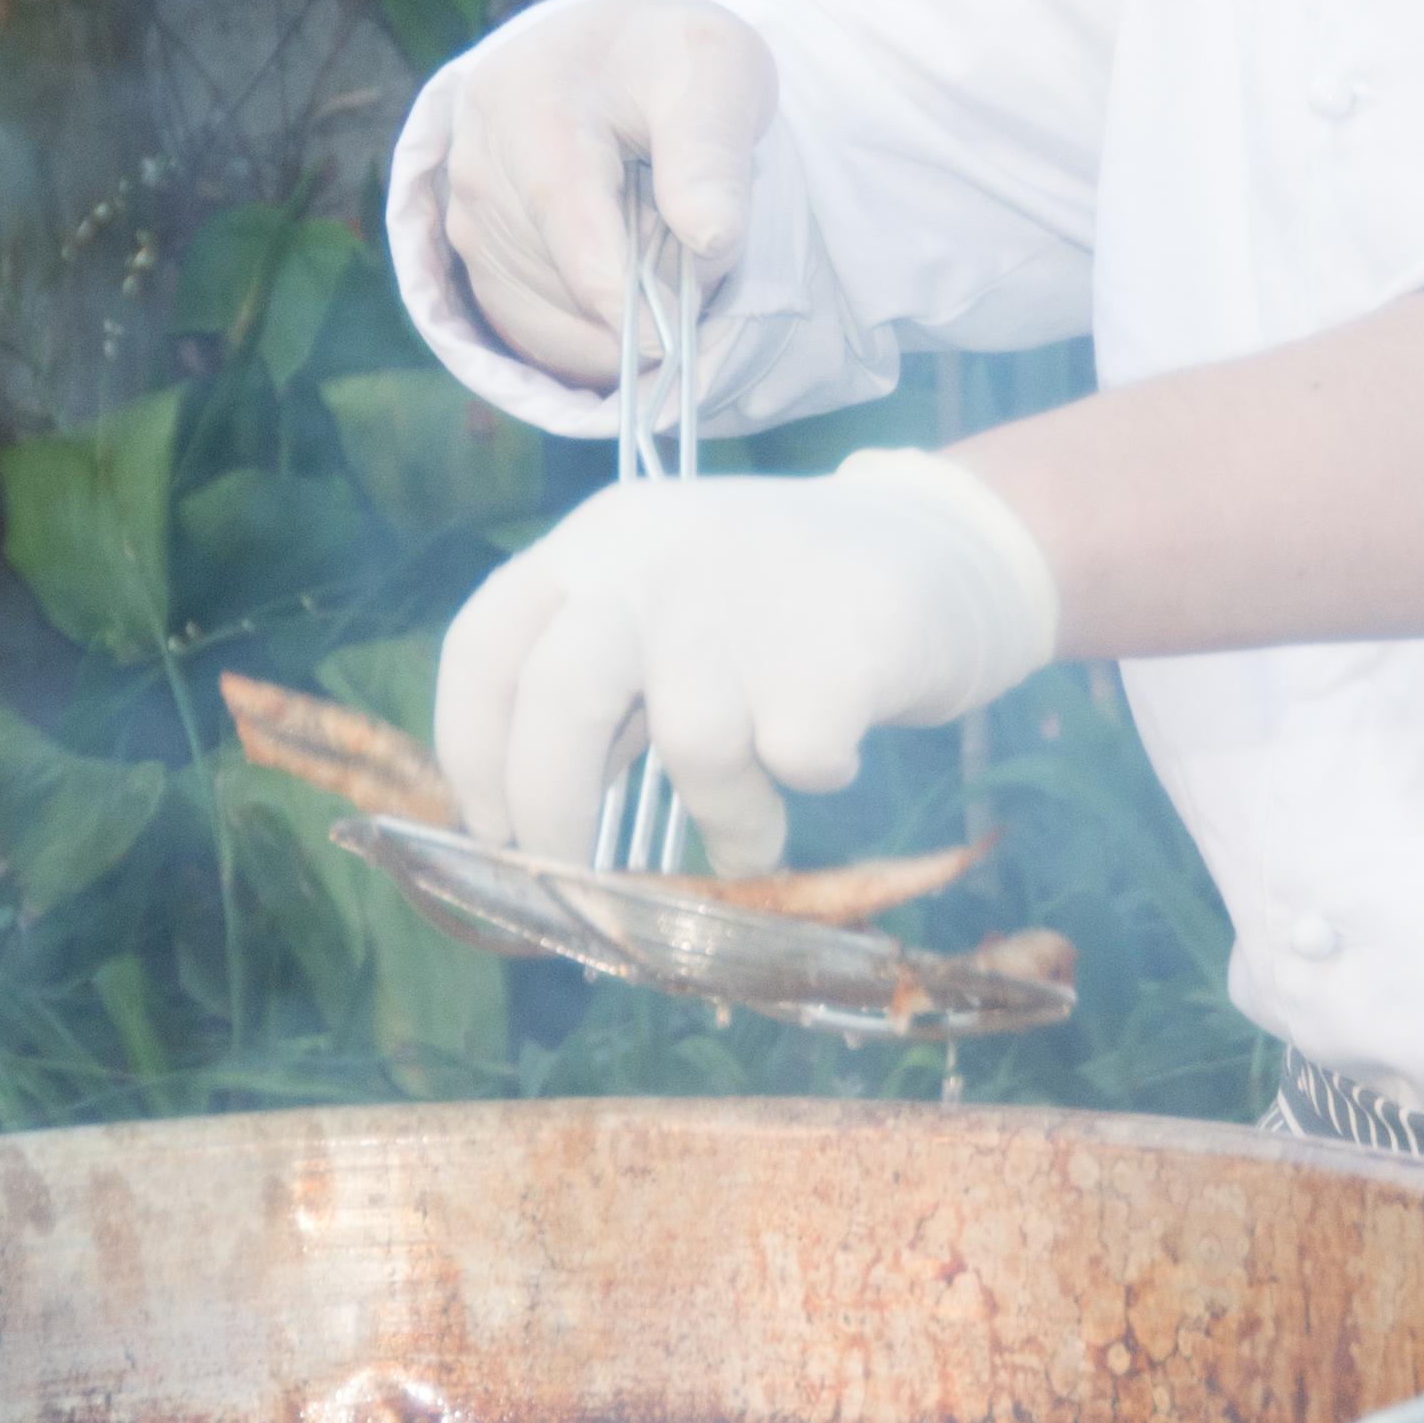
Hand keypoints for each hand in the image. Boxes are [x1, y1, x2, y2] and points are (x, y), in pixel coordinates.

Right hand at [433, 0, 779, 392]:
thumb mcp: (718, 77)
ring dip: (621, 320)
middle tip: (707, 256)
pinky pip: (531, 332)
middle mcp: (477, 161)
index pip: (566, 214)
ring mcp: (467, 215)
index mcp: (528, 99)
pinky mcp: (475, 258)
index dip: (620, 293)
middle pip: (563, 278)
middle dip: (645, 297)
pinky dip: (593, 339)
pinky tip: (635, 300)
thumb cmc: (673, 61)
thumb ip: (713, 156)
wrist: (618, 53)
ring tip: (669, 252)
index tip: (673, 342)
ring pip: (550, 318)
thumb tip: (711, 239)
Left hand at [436, 453, 1066, 870]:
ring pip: (695, 745)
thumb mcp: (671, 605)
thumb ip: (600, 684)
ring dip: (724, 818)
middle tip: (577, 880)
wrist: (951, 546)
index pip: (487, 644)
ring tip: (755, 830)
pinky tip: (831, 761)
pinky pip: (797, 764)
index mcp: (601, 542)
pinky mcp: (842, 646)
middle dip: (552, 813)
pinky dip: (808, 788)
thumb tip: (523, 812)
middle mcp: (659, 558)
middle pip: (558, 697)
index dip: (472, 753)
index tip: (492, 832)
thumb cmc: (788, 601)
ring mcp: (751, 597)